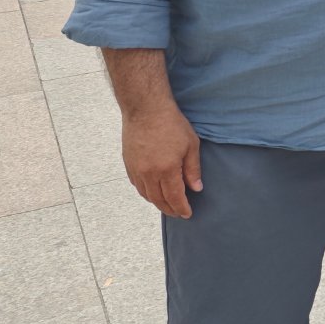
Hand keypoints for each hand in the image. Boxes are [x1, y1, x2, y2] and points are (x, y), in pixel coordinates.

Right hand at [122, 101, 201, 218]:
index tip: (187, 214)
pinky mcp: (128, 164)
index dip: (181, 208)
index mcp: (166, 170)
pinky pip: (137, 185)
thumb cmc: (171, 124)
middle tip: (178, 213)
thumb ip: (193, 170)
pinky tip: (153, 192)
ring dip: (157, 203)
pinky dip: (146, 193)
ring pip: (146, 194)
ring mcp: (136, 169)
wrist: (146, 109)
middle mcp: (148, 173)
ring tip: (167, 205)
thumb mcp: (191, 145)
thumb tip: (196, 188)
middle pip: (158, 200)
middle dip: (169, 209)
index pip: (174, 197)